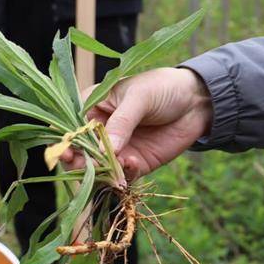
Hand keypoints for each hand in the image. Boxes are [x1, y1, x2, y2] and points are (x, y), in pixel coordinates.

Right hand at [64, 67, 212, 178]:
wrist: (197, 102)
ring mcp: (117, 149)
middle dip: (81, 161)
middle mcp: (101, 130)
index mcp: (94, 106)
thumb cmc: (163, 88)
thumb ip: (122, 122)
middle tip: (88, 166)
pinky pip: (123, 175)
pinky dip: (124, 175)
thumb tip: (104, 150)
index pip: (73, 126)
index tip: (66, 152)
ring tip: (115, 167)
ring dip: (103, 172)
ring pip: (99, 168)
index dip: (67, 140)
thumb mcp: (140, 97)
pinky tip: (133, 164)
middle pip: (81, 151)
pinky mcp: (135, 163)